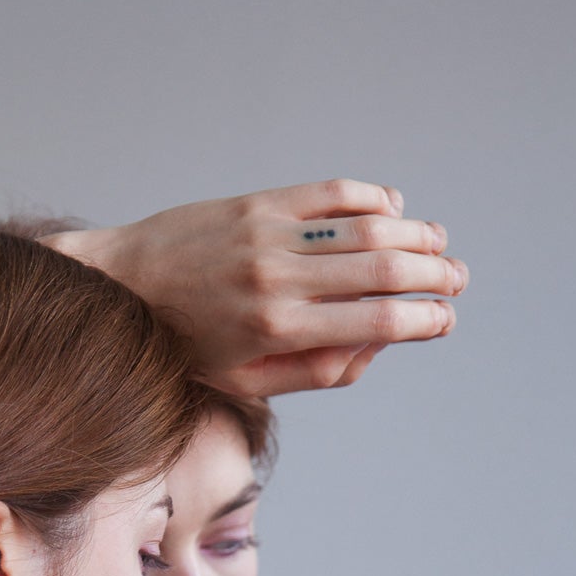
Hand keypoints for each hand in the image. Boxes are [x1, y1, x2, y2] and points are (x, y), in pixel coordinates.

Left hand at [44, 179, 466, 395]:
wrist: (118, 287)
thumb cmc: (181, 347)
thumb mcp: (244, 382)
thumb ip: (316, 370)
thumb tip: (377, 345)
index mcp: (278, 330)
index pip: (377, 321)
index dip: (424, 319)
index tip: (444, 319)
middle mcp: (278, 279)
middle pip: (383, 269)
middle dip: (433, 274)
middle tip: (457, 280)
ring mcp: (269, 234)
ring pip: (366, 226)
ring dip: (414, 233)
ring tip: (438, 243)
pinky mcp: (257, 203)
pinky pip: (330, 194)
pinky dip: (371, 198)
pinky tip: (391, 210)